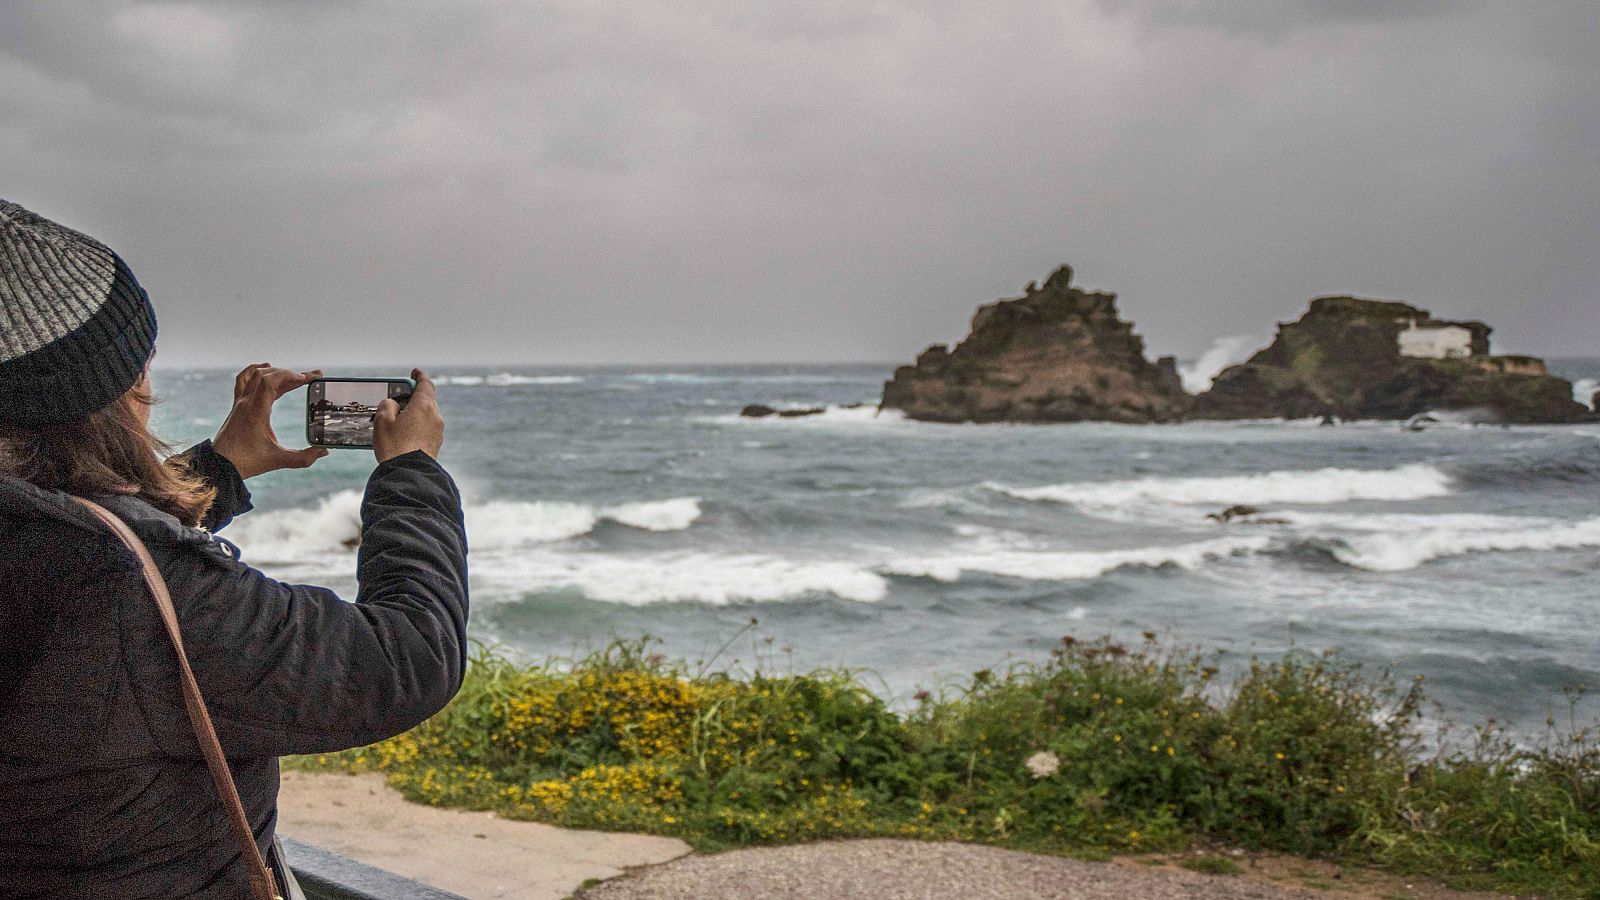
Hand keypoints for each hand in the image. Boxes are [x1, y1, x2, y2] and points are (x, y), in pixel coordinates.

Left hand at [212, 364, 329, 478]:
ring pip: (255, 375)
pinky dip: (254, 370)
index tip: (306, 379)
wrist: (219, 465)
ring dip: (276, 372)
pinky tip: (265, 368)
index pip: (270, 382)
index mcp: (256, 412)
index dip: (289, 376)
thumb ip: (303, 458)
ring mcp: (239, 403)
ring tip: (294, 376)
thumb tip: (324, 452)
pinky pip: (243, 380)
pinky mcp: (237, 406)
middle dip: (290, 373)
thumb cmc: (247, 462)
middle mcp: (246, 403)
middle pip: (266, 375)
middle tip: (310, 377)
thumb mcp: (278, 461)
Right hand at [373, 368, 443, 462]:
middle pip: (426, 399)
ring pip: (426, 414)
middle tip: (400, 397)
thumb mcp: (382, 421)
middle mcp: (435, 416)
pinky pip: (427, 428)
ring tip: (398, 418)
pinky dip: (417, 425)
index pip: (425, 384)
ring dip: (415, 412)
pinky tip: (404, 432)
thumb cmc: (394, 447)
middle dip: (414, 396)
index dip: (419, 376)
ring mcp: (437, 431)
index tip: (414, 372)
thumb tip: (394, 404)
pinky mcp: (435, 443)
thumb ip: (387, 405)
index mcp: (424, 406)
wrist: (408, 474)